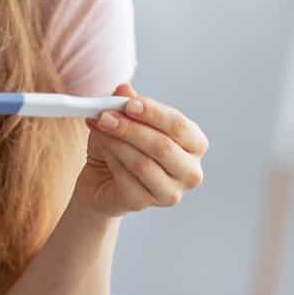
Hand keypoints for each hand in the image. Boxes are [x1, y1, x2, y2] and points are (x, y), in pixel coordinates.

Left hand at [71, 83, 208, 217]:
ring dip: (116, 142)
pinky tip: (101, 148)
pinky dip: (111, 159)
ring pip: (142, 164)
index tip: (128, 104)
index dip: (154, 113)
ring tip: (98, 127)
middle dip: (130, 128)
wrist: (102, 179)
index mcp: (195, 144)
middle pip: (163, 147)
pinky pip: (126, 179)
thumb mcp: (126, 118)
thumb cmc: (123, 145)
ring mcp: (170, 192)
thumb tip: (124, 90)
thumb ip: (128, 104)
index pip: (179, 126)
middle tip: (104, 115)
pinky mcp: (145, 204)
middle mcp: (190, 171)